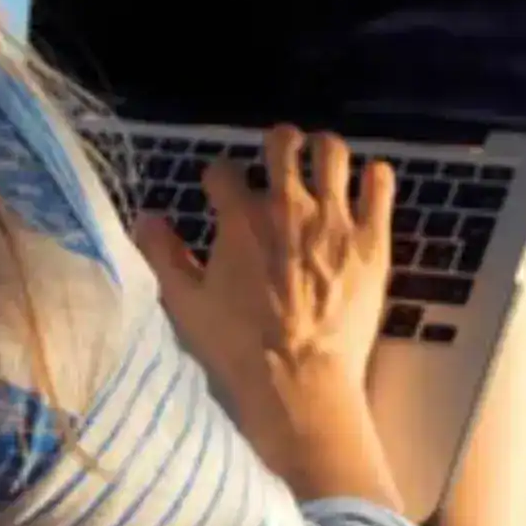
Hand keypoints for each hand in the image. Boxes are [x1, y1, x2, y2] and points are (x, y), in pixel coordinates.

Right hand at [133, 127, 400, 503]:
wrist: (300, 382)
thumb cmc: (239, 348)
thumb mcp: (186, 304)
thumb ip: (163, 255)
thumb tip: (145, 218)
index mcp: (241, 219)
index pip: (224, 170)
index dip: (219, 178)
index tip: (221, 191)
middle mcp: (288, 206)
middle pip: (283, 143)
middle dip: (279, 143)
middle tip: (281, 156)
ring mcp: (335, 219)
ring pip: (334, 152)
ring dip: (325, 150)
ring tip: (323, 160)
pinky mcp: (372, 239)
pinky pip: (380, 186)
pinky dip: (374, 178)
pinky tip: (369, 184)